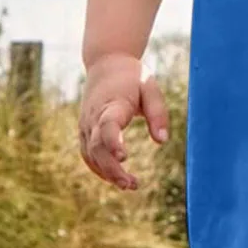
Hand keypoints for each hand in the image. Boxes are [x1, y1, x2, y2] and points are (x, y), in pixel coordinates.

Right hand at [77, 52, 168, 190]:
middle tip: (132, 184)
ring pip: (91, 154)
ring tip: (130, 185)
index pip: (108, 125)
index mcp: (112, 103)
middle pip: (97, 147)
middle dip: (112, 168)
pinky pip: (88, 154)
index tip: (124, 157)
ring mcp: (86, 124)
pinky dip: (99, 168)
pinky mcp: (85, 130)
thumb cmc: (132, 76)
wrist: (106, 62)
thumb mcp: (150, 87)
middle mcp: (94, 116)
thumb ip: (158, 113)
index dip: (113, 142)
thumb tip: (162, 141)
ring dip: (107, 173)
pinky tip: (115, 178)